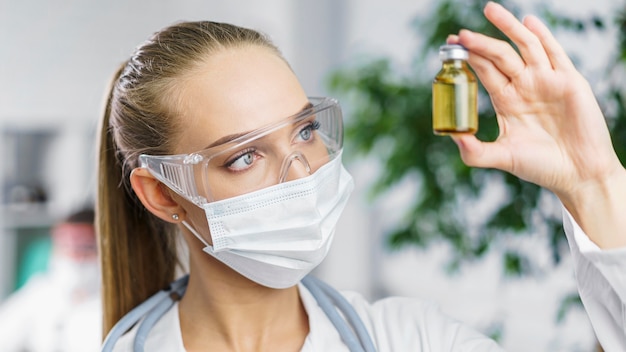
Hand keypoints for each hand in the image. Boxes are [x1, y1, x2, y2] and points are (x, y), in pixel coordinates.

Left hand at [450, 2, 625, 247]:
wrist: (578, 174)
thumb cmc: (541, 167)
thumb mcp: (503, 157)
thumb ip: (475, 151)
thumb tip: (452, 137)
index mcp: (507, 101)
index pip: (484, 71)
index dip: (468, 57)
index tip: (449, 46)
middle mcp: (524, 86)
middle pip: (499, 55)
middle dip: (479, 43)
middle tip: (459, 34)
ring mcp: (546, 81)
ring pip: (524, 46)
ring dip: (508, 27)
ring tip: (489, 10)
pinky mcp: (569, 81)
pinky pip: (554, 53)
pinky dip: (542, 36)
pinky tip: (528, 22)